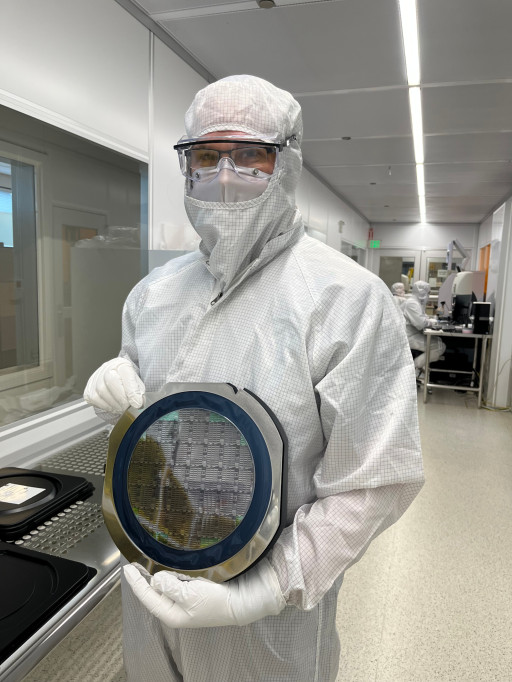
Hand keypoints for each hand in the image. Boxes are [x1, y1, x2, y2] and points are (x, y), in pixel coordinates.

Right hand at [83, 357, 144, 413]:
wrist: (116, 381)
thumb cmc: (127, 382)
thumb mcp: (138, 385)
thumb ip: (138, 392)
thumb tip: (137, 404)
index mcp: (122, 364)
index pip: (126, 373)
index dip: (132, 390)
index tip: (138, 403)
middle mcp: (106, 367)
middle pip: (111, 381)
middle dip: (122, 399)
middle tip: (128, 407)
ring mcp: (95, 378)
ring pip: (101, 392)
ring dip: (114, 405)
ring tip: (122, 408)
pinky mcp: (88, 389)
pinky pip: (94, 399)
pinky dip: (105, 406)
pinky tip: (113, 406)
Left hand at [123, 559, 285, 628]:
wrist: (239, 603)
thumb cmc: (215, 602)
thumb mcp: (189, 595)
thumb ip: (170, 587)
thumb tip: (156, 579)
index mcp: (170, 613)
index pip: (146, 596)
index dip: (136, 582)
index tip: (127, 568)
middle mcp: (174, 609)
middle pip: (153, 592)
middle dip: (143, 579)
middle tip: (133, 565)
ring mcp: (183, 602)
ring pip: (163, 587)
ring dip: (156, 576)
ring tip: (147, 565)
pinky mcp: (191, 595)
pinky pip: (175, 584)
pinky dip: (169, 576)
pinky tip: (168, 569)